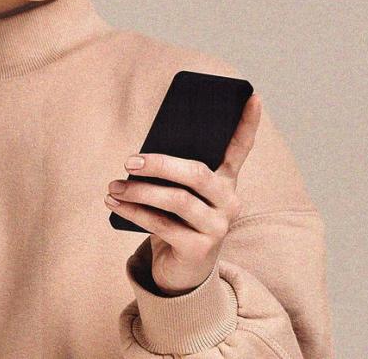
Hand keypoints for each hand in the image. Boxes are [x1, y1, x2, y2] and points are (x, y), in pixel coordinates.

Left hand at [105, 93, 261, 294]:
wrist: (181, 273)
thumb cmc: (177, 222)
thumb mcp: (180, 195)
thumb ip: (173, 175)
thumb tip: (141, 156)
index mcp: (226, 182)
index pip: (241, 149)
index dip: (247, 123)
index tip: (253, 95)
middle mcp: (229, 202)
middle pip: (196, 173)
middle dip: (158, 164)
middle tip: (129, 161)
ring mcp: (217, 227)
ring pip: (176, 200)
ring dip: (139, 191)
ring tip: (114, 186)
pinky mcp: (199, 249)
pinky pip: (162, 224)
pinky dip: (135, 212)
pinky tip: (116, 204)